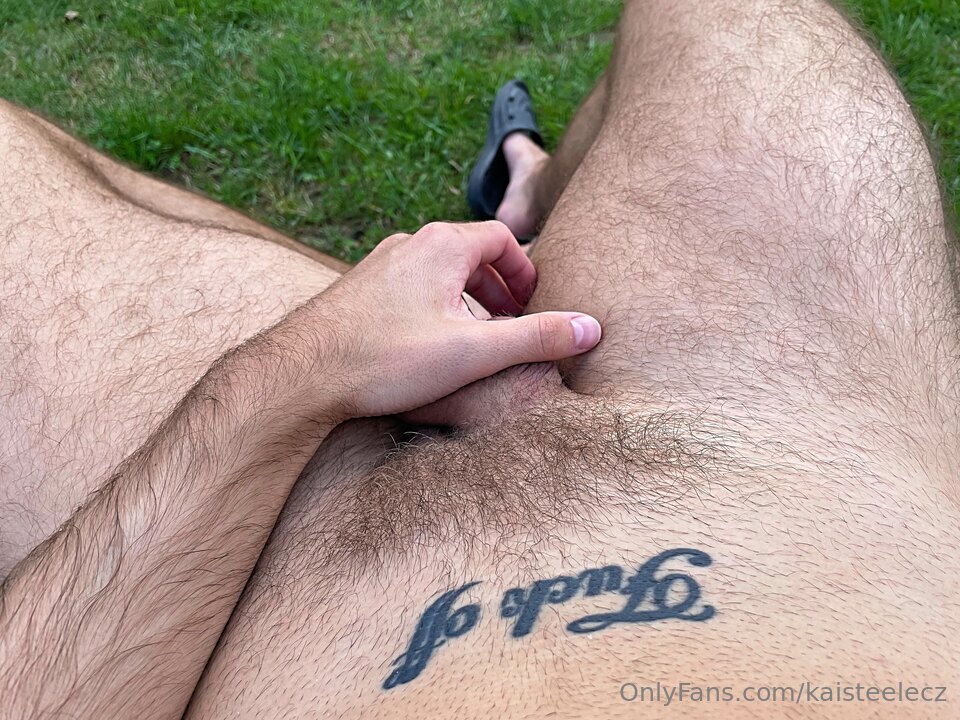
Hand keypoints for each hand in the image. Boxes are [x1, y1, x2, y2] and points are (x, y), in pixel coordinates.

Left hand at [311, 221, 600, 418]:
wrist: (302, 372)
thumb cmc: (386, 358)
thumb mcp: (474, 351)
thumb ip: (535, 337)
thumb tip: (590, 328)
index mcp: (442, 246)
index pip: (500, 239)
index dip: (525, 270)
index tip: (534, 303)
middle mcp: (409, 245)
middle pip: (469, 254)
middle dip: (497, 288)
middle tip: (512, 323)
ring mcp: (379, 265)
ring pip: (437, 273)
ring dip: (464, 300)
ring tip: (475, 338)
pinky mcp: (358, 291)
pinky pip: (409, 288)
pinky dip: (433, 308)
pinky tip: (429, 346)